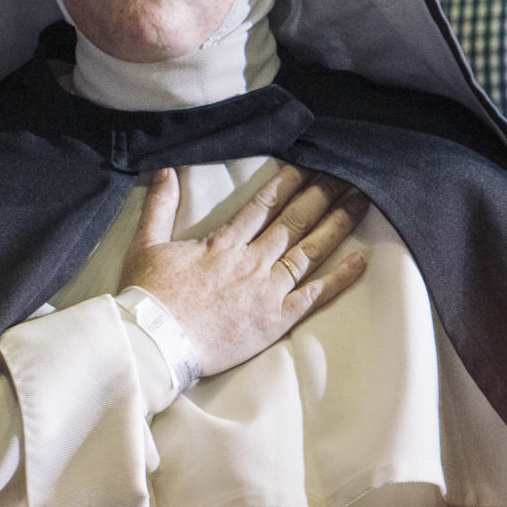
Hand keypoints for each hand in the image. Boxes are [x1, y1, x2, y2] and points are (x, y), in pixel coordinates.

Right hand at [120, 165, 370, 376]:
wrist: (156, 341)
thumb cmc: (148, 295)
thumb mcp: (146, 244)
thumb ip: (159, 205)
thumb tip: (164, 170)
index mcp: (224, 243)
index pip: (264, 205)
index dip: (289, 183)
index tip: (309, 165)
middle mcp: (252, 261)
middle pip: (295, 221)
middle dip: (322, 194)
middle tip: (346, 174)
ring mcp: (268, 290)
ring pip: (311, 251)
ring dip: (338, 224)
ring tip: (361, 202)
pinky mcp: (276, 319)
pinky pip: (316, 295)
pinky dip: (340, 277)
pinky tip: (360, 260)